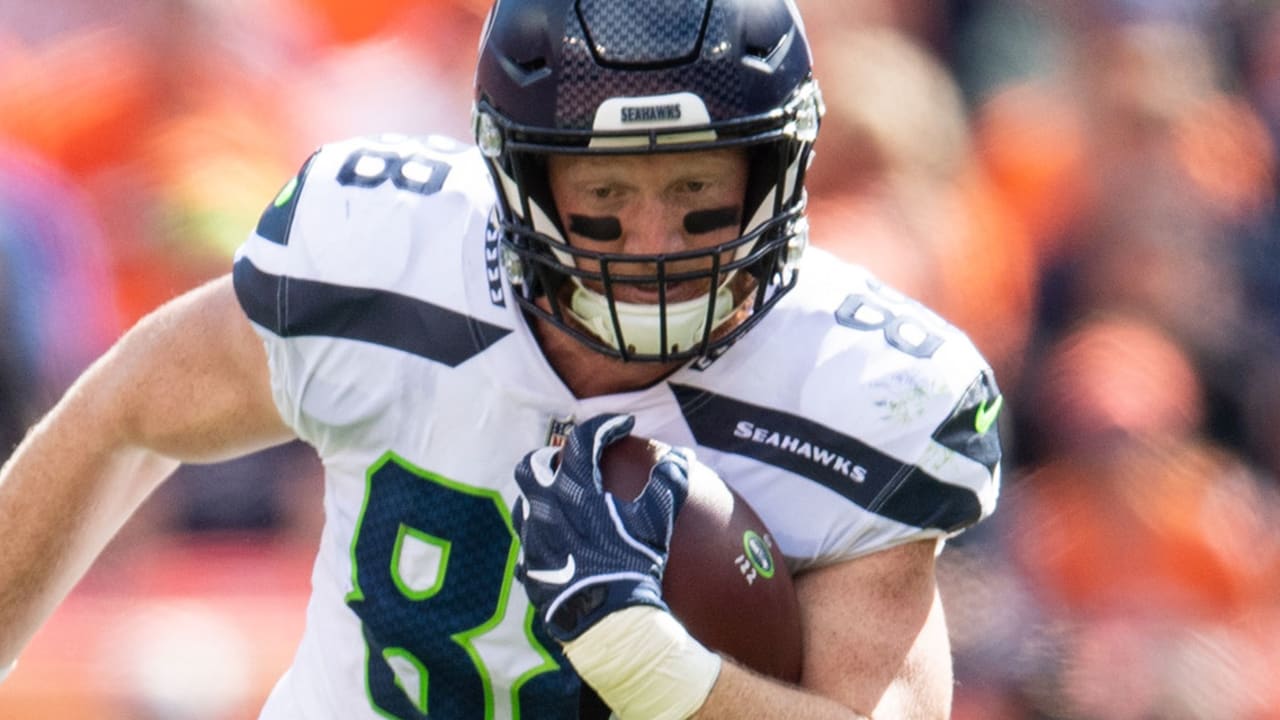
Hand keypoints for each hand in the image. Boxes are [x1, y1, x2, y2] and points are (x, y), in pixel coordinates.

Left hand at [512, 413, 689, 641]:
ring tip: (565, 501)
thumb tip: (681, 458)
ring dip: (542, 495)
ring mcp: (533, 540)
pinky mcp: (530, 569)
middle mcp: (545, 510)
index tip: (622, 426)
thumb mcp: (656, 522)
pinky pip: (529, 544)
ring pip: (525, 504)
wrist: (608, 621)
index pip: (581, 442)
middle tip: (573, 461)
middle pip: (532, 466)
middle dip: (551, 456)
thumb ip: (668, 484)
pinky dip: (544, 536)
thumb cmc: (633, 567)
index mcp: (574, 491)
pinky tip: (563, 544)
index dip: (603, 427)